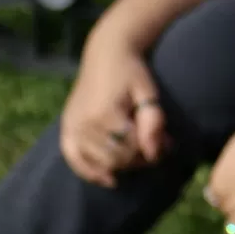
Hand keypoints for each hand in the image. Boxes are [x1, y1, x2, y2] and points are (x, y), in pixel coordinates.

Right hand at [58, 38, 166, 187]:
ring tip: (137, 150)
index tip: (167, 143)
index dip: (153, 149)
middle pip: (117, 159)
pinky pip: (74, 160)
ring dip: (122, 163)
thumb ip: (153, 122)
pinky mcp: (66, 128)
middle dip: (139, 158)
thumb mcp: (148, 92)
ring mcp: (72, 127)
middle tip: (153, 147)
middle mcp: (84, 124)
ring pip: (101, 163)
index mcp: (105, 114)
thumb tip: (153, 153)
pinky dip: (90, 172)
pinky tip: (109, 179)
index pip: (133, 149)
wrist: (105, 54)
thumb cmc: (131, 72)